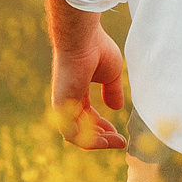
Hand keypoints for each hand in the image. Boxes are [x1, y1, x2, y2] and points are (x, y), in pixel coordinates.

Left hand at [49, 22, 128, 150]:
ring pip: (77, 134)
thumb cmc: (97, 49)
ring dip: (97, 142)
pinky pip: (71, 133)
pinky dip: (88, 141)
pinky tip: (106, 141)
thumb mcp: (111, 74)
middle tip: (120, 142)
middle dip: (103, 137)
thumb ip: (112, 91)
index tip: (120, 134)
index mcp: (77, 91)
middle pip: (83, 128)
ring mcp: (62, 104)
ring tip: (116, 143)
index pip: (88, 116)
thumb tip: (116, 108)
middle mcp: (68, 100)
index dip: (104, 127)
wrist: (82, 38)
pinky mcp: (61, 107)